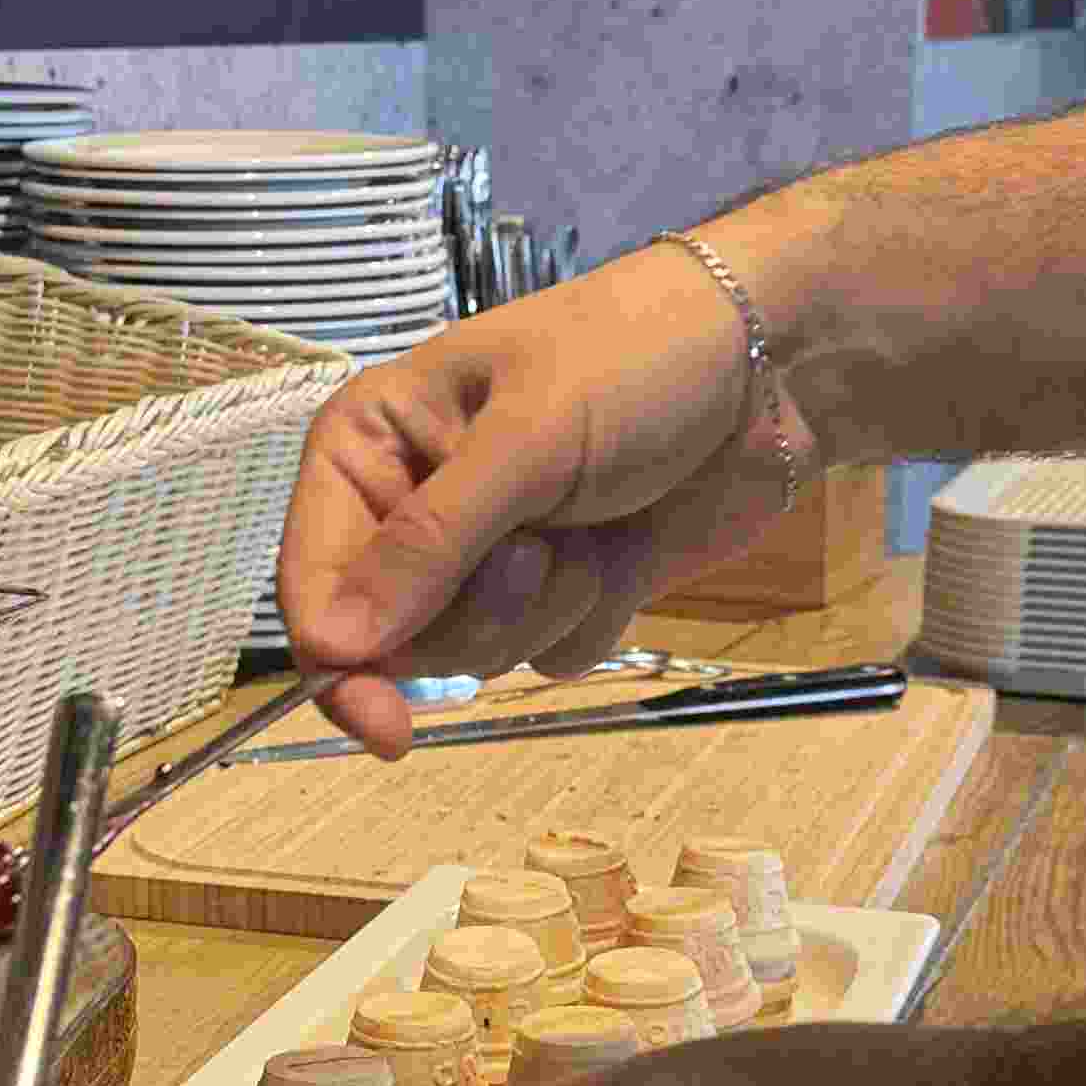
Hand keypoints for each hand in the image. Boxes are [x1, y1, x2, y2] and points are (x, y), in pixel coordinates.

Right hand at [275, 247, 815, 753]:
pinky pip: (544, 657)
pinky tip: (623, 551)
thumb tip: (331, 645)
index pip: (314, 581)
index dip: (339, 660)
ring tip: (588, 530)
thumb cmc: (636, 361)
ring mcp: (488, 553)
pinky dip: (590, 617)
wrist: (772, 366)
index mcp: (371, 443)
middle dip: (475, 612)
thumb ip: (428, 544)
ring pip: (473, 657)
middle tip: (538, 548)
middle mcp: (413, 503)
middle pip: (393, 638)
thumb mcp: (526, 440)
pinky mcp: (559, 589)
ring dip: (540, 610)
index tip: (386, 725)